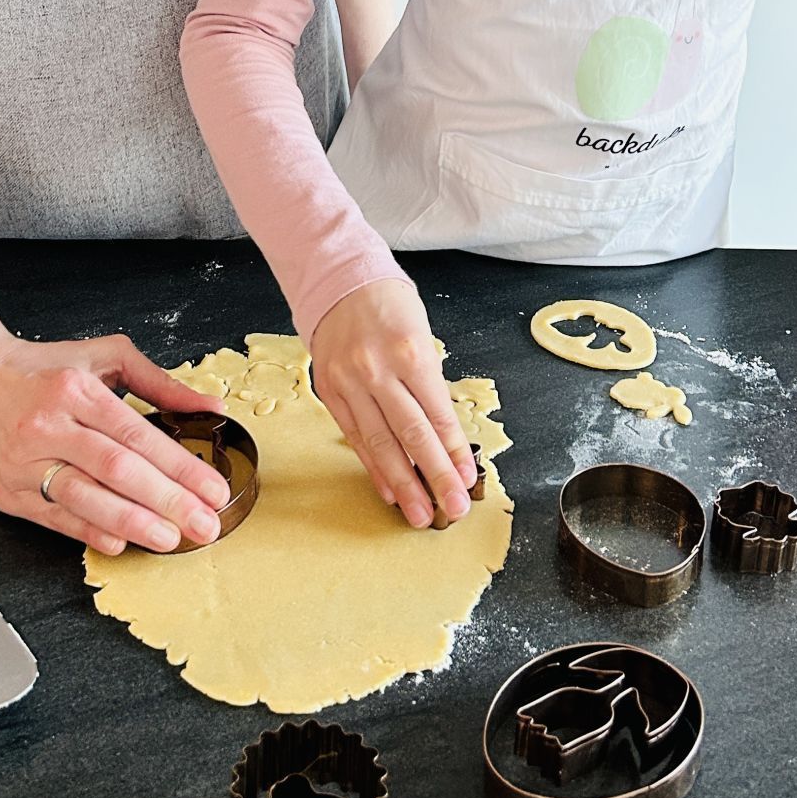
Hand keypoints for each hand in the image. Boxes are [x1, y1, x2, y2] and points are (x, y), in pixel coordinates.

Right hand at [0, 329, 232, 554]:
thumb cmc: (40, 368)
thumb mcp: (102, 358)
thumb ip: (158, 384)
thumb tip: (210, 406)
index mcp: (75, 390)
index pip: (137, 435)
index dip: (179, 467)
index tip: (212, 488)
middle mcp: (48, 426)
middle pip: (116, 470)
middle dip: (166, 501)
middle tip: (204, 524)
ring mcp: (23, 462)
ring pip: (84, 499)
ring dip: (132, 523)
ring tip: (170, 538)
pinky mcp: (6, 491)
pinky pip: (54, 517)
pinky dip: (88, 532)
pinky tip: (119, 541)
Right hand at [310, 279, 479, 526]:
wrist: (340, 283)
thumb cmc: (389, 307)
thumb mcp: (421, 337)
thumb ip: (429, 386)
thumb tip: (445, 438)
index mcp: (411, 354)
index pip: (438, 415)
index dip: (454, 452)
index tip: (467, 479)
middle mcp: (378, 370)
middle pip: (412, 435)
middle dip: (435, 477)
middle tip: (453, 508)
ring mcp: (350, 383)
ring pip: (380, 444)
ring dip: (403, 484)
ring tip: (420, 514)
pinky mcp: (329, 391)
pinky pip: (354, 437)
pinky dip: (373, 467)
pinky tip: (389, 490)